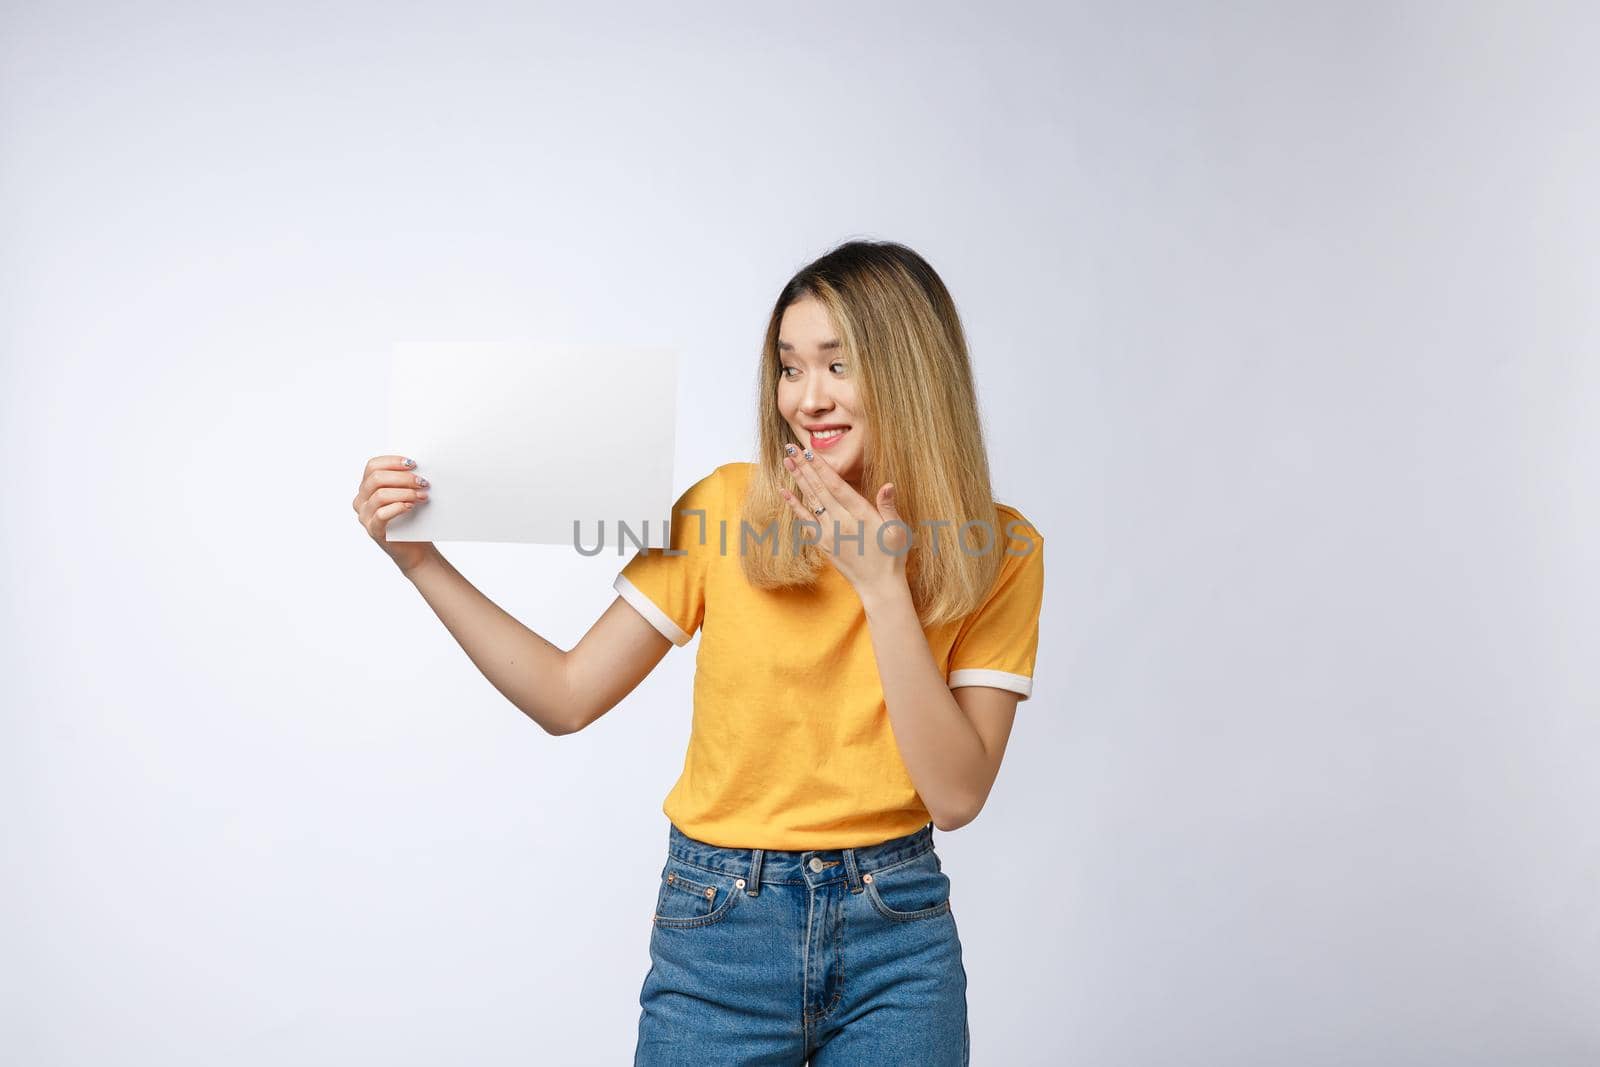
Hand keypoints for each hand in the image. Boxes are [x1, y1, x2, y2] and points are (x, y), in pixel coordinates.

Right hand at [353, 454, 436, 575]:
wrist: (415, 548)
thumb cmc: (411, 518)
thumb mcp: (406, 494)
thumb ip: (405, 481)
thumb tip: (416, 467)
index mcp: (366, 487)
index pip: (372, 466)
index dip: (392, 461)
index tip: (413, 464)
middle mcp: (361, 500)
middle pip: (376, 479)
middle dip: (403, 477)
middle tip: (423, 482)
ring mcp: (365, 516)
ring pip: (380, 495)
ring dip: (404, 492)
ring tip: (422, 495)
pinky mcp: (373, 530)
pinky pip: (382, 514)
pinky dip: (398, 507)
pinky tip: (410, 506)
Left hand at [779, 444, 910, 597]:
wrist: (879, 587)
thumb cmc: (893, 556)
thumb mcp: (898, 530)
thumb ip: (889, 507)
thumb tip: (887, 486)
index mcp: (861, 514)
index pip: (836, 484)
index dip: (821, 467)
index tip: (808, 451)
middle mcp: (841, 521)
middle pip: (819, 488)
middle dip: (804, 466)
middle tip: (789, 447)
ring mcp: (830, 533)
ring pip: (810, 501)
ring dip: (798, 479)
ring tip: (786, 461)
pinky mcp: (823, 544)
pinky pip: (805, 521)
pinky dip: (794, 505)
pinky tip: (784, 492)